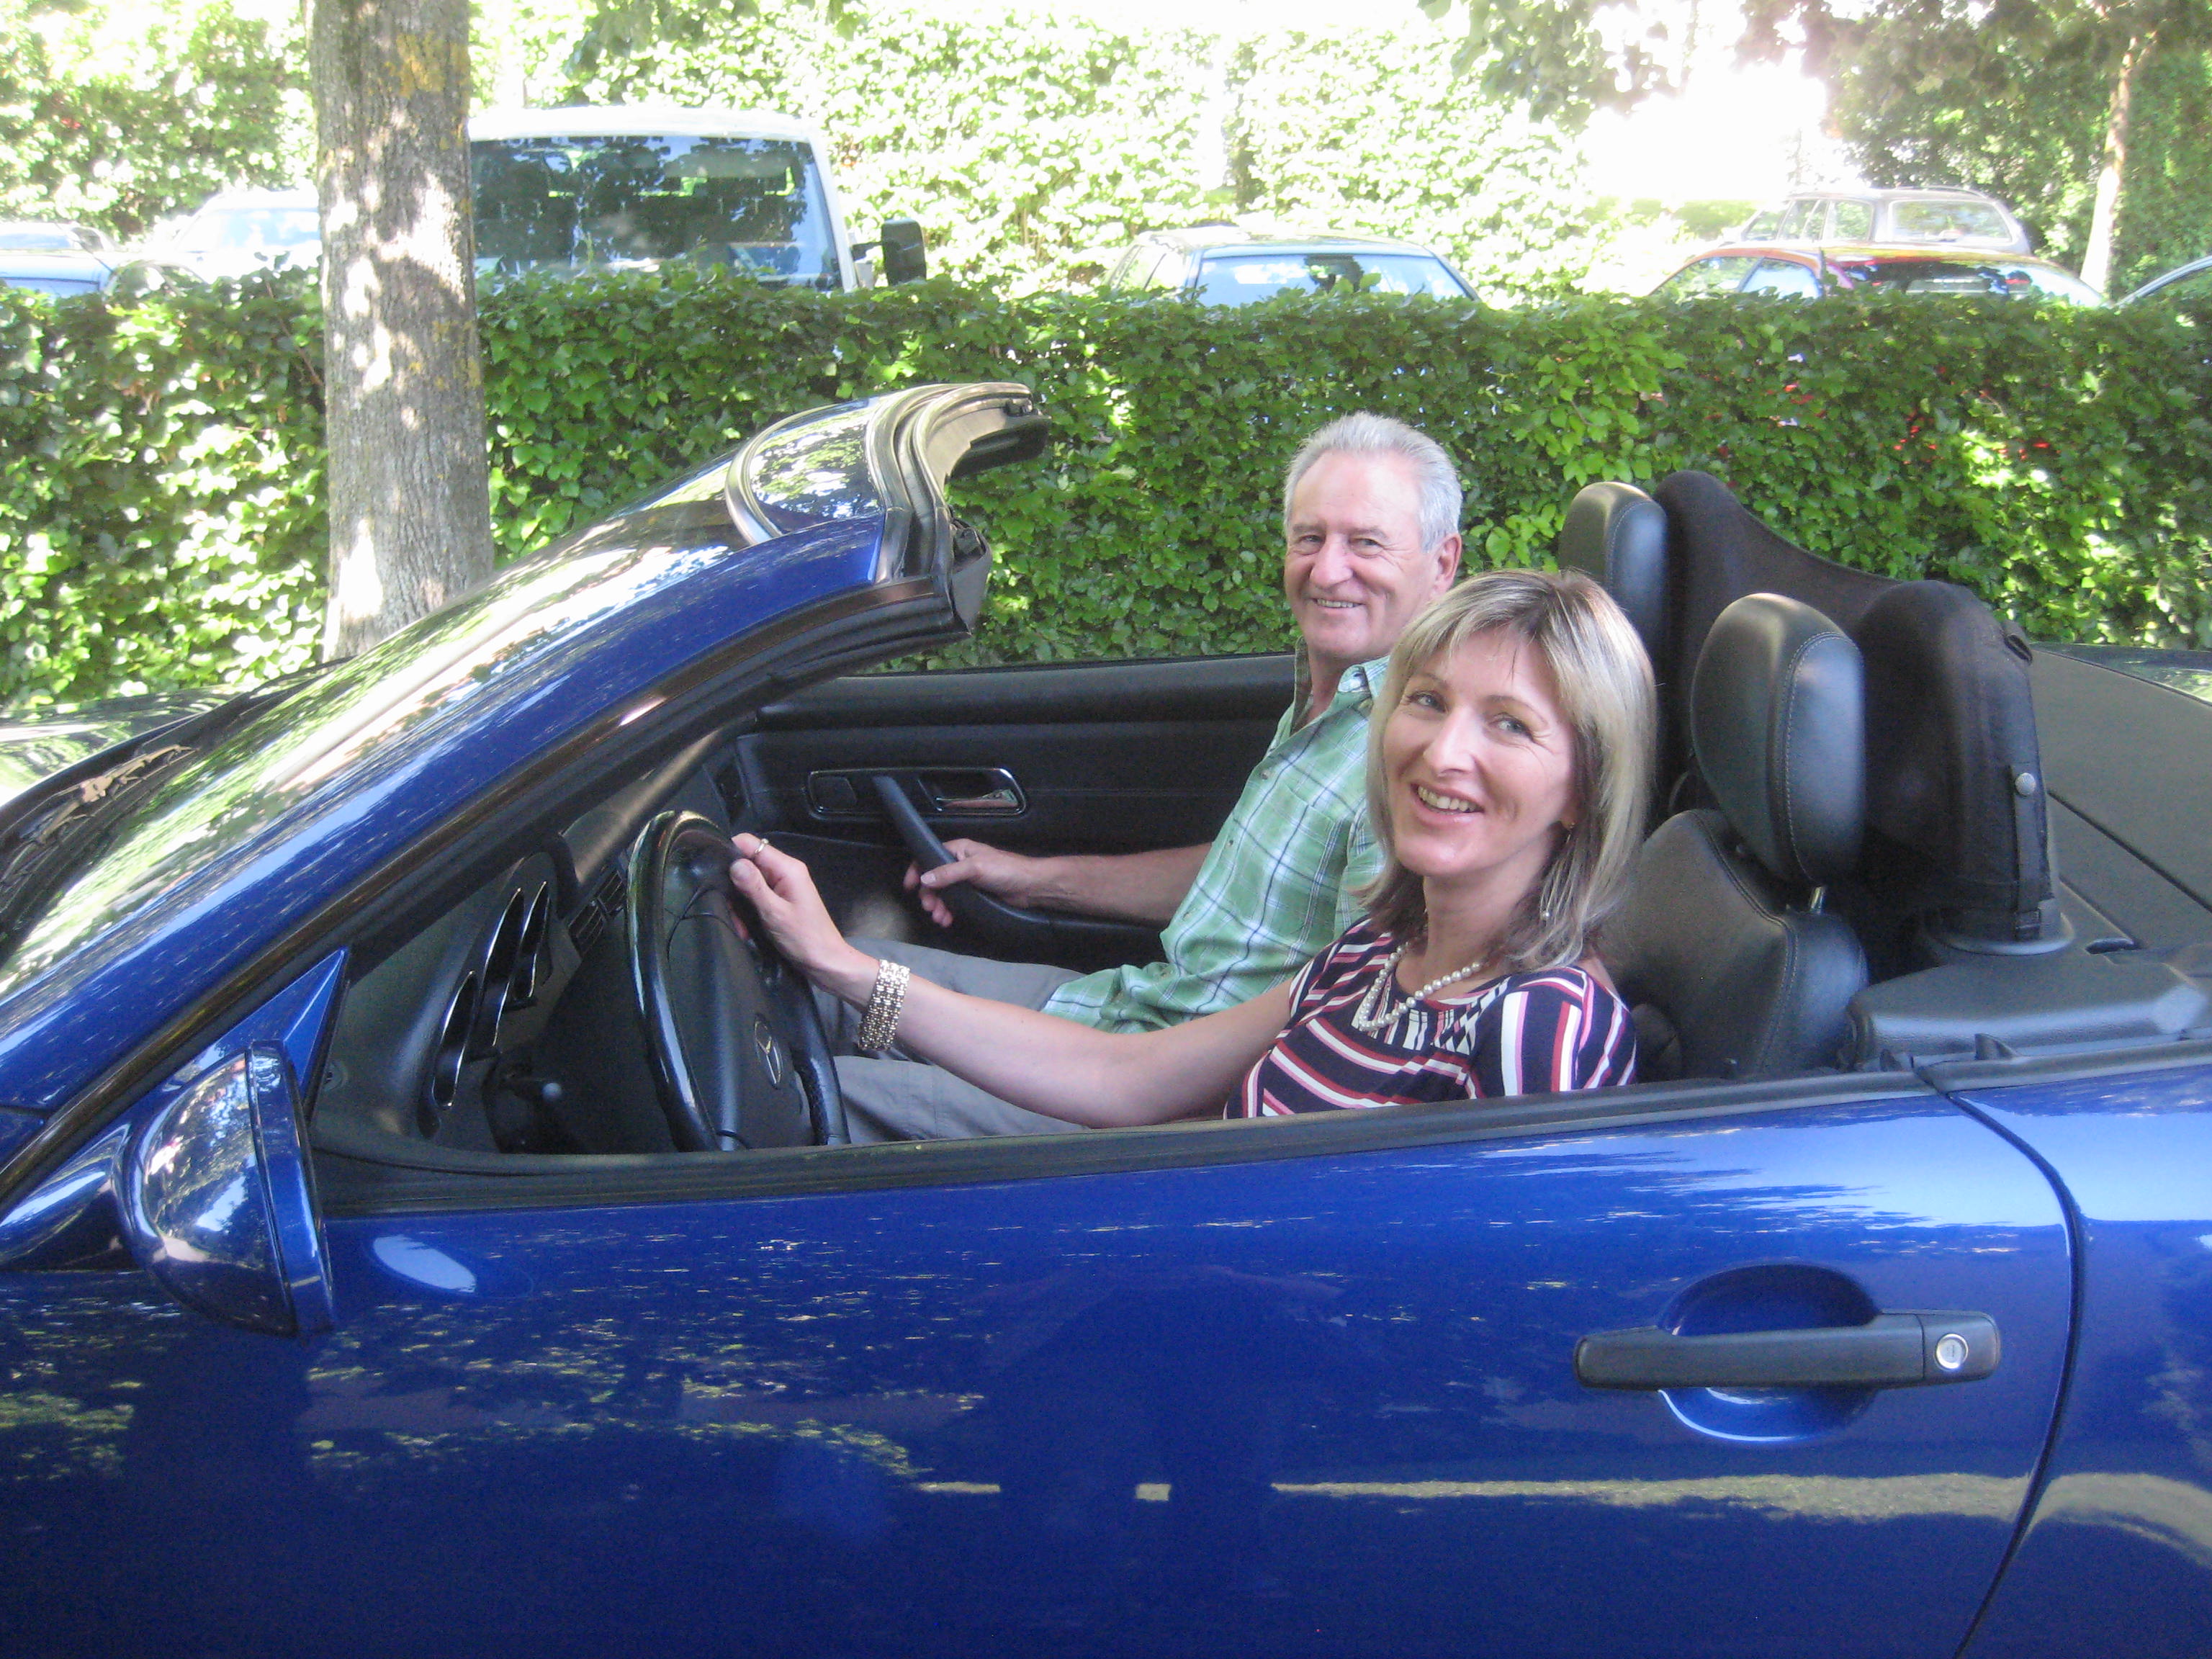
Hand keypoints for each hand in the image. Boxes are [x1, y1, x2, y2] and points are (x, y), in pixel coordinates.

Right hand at [730, 835, 876, 1002]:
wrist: (825, 963)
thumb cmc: (805, 938)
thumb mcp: (775, 913)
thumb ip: (754, 887)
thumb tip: (734, 863)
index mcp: (787, 868)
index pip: (751, 844)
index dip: (731, 852)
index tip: (713, 870)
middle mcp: (784, 871)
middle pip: (747, 864)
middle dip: (733, 886)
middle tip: (728, 910)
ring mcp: (781, 886)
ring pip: (748, 884)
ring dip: (739, 905)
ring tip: (739, 926)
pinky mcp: (778, 901)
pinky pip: (755, 898)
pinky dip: (747, 912)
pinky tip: (745, 930)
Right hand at [904, 838, 1052, 927]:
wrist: (1030, 886)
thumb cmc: (1004, 870)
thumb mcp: (974, 868)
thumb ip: (948, 873)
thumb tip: (924, 879)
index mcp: (958, 850)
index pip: (929, 856)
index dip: (916, 871)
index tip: (909, 887)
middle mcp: (959, 863)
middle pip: (934, 878)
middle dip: (929, 895)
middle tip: (930, 909)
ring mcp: (966, 879)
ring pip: (944, 893)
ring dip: (939, 906)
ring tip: (940, 919)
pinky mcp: (973, 893)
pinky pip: (954, 902)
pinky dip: (949, 911)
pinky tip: (948, 920)